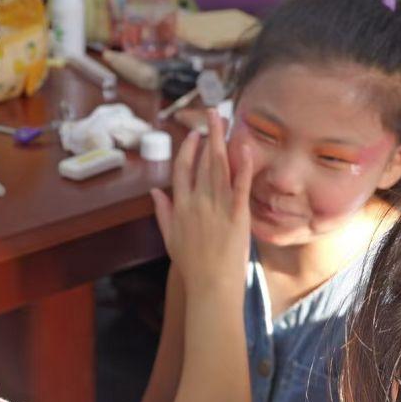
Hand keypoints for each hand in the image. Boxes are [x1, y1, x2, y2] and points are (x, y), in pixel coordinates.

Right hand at [150, 110, 253, 295]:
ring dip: (222, 142)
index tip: (194, 134)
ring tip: (225, 122)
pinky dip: (243, 165)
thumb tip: (155, 191)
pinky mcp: (238, 215)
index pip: (182, 169)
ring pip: (219, 167)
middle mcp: (198, 202)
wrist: (211, 285)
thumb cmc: (191, 264)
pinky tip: (246, 147)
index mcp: (181, 206)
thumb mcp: (169, 237)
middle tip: (213, 115)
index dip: (188, 149)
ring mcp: (218, 207)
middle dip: (208, 135)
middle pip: (203, 161)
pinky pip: (240, 186)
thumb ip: (162, 211)